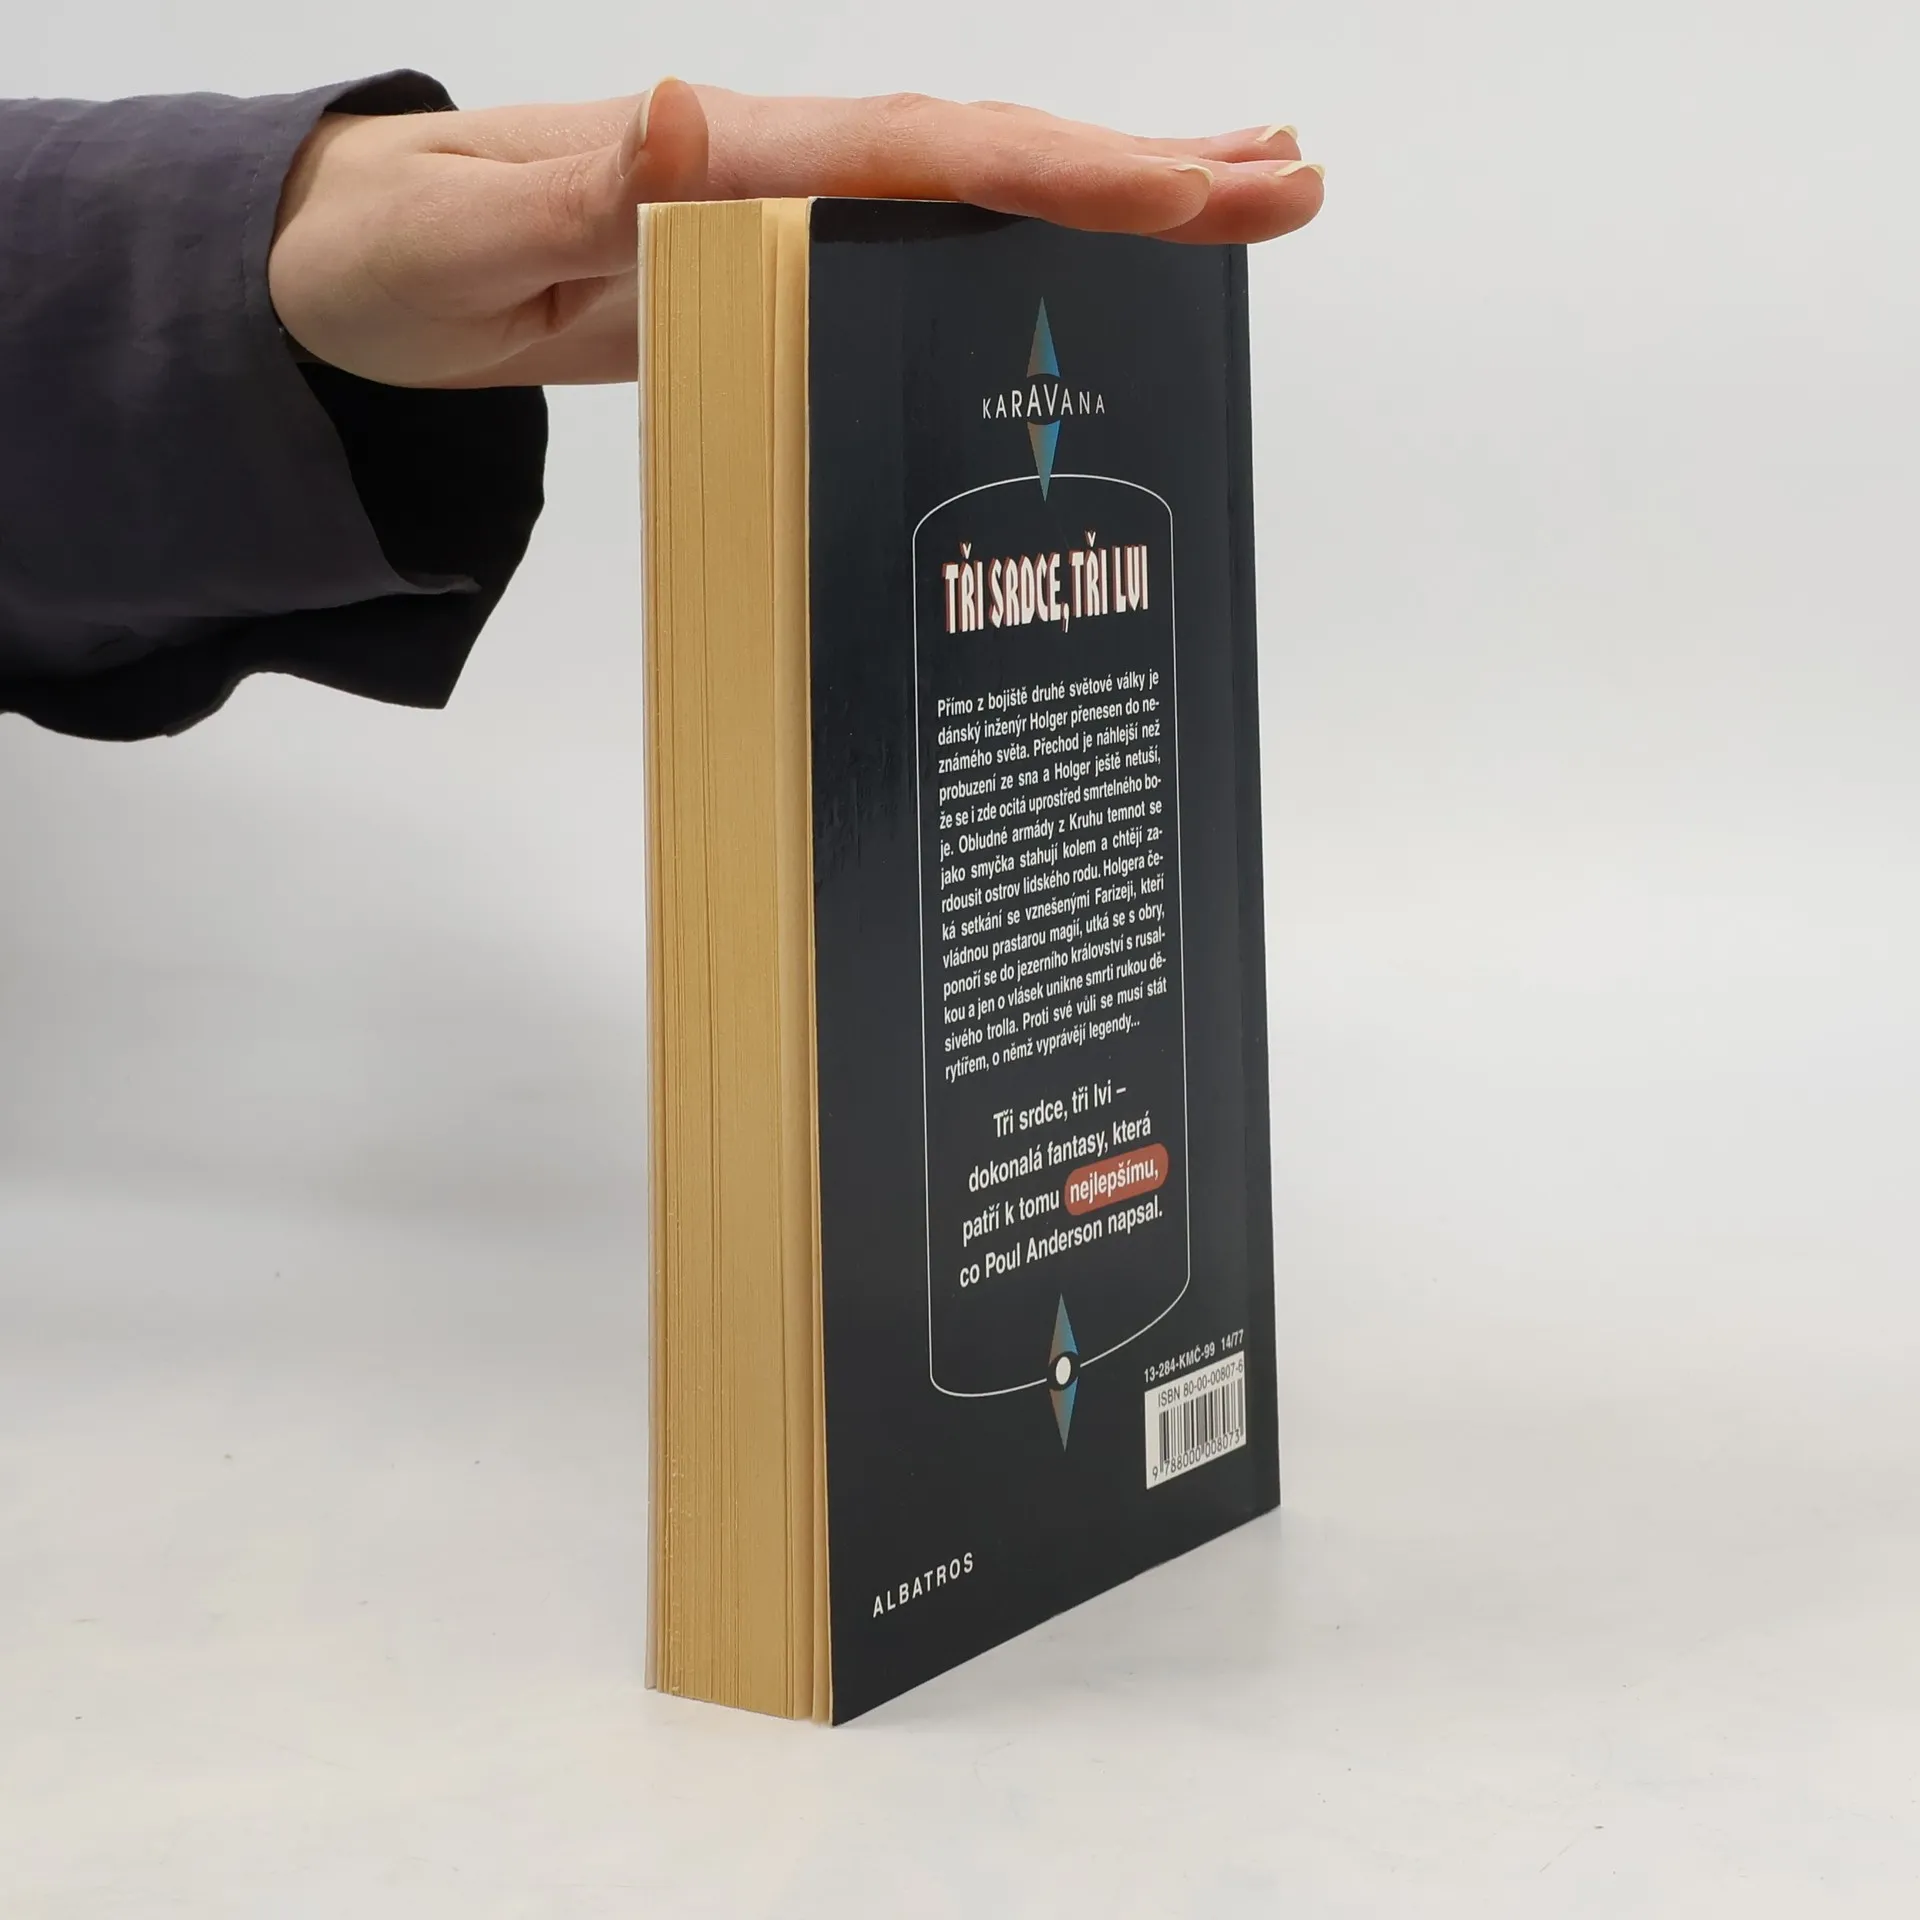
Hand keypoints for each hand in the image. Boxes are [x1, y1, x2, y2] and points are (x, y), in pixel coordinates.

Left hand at [269, 81, 1323, 387]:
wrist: (348, 274)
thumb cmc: (396, 255)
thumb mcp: (472, 233)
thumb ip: (590, 188)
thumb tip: (693, 119)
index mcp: (728, 161)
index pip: (932, 160)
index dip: (1071, 177)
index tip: (1199, 193)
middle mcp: (772, 173)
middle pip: (988, 160)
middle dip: (1143, 173)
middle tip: (1291, 182)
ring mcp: (776, 223)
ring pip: (970, 197)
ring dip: (1104, 195)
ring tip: (1237, 197)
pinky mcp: (766, 273)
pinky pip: (915, 257)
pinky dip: (1009, 251)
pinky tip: (1065, 274)